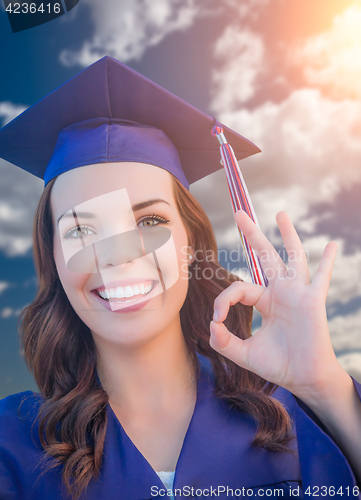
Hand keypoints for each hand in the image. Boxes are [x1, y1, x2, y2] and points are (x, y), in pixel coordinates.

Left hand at [210, 210, 343, 402]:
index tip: (217, 320)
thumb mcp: (244, 354)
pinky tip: (333, 245)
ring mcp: (298, 294)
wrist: (303, 379)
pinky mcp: (313, 301)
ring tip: (280, 214)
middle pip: (264, 257)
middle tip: (239, 214)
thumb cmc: (279, 365)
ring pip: (292, 257)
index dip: (223, 300)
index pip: (239, 288)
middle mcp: (281, 292)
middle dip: (252, 235)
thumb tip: (211, 326)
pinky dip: (328, 261)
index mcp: (265, 301)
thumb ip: (224, 342)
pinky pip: (322, 277)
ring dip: (287, 235)